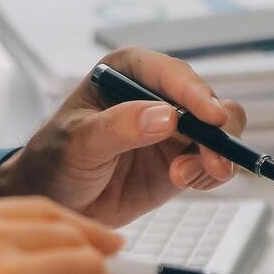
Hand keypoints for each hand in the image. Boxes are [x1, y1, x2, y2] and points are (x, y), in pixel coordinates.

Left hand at [0, 46, 248, 226]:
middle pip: (207, 101)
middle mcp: (157, 94)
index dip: (196, 93)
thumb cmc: (54, 161)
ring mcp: (173, 128)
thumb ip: (119, 127)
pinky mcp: (181, 158)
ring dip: (216, 155)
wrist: (54, 201)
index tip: (210, 118)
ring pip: (220, 132)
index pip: (171, 74)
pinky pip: (214, 161)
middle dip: (214, 132)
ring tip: (187, 178)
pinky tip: (192, 184)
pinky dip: (212, 173)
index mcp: (128, 71)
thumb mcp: (79, 143)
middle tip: (211, 161)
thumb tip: (167, 116)